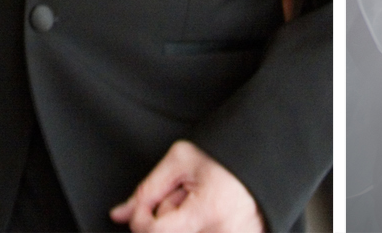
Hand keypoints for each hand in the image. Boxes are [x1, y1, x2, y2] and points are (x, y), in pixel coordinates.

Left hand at [111, 141, 261, 232]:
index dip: (141, 218)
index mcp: (208, 211)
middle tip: (182, 200)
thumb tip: (119, 215)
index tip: (147, 205)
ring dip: (182, 228)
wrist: (262, 160)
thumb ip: (146, 190)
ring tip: (197, 208)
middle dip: (165, 221)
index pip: (153, 232)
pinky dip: (197, 230)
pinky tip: (207, 219)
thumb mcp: (180, 160)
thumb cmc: (225, 156)